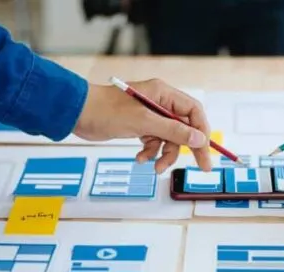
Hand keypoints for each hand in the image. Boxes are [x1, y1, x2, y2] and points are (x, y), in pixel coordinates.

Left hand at [74, 79, 210, 172]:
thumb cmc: (107, 111)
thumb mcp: (144, 123)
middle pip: (185, 127)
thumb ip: (173, 131)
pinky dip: (150, 153)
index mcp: (164, 93)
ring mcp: (150, 115)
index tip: (205, 151)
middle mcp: (160, 103)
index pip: (193, 112)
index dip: (202, 132)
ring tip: (155, 166)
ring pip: (169, 139)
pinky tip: (140, 158)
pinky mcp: (140, 127)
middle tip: (202, 167)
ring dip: (164, 154)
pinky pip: (154, 142)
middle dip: (189, 147)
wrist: (78, 114)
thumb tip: (199, 139)